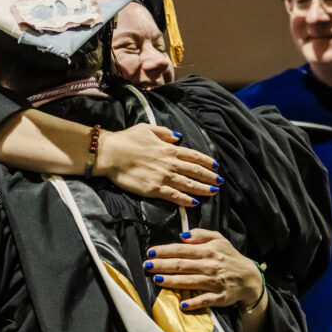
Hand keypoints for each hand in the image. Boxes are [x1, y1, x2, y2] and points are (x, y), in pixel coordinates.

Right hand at [95, 123, 220, 205]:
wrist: (110, 153)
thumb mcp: (147, 128)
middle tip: (220, 182)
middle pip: (195, 171)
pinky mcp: (154, 189)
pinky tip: (195, 203)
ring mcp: (163, 177)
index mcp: (168, 149)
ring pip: (188, 184)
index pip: (193, 156)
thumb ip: (164, 133)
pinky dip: (186, 200)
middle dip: (209, 177)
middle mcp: (169, 163)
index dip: (206, 161)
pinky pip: (174, 196)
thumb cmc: (126, 139)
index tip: (216, 166)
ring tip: (214, 192)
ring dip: (203, 188)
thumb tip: (177, 137)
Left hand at [143, 229, 261, 309]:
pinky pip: (205, 300)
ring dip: (172, 281)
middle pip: (182, 265)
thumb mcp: (219, 239)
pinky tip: (182, 304)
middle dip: (163, 265)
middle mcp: (210, 266)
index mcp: (208, 251)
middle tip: (147, 266)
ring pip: (190, 282)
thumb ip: (201, 234)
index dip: (165, 251)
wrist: (250, 278)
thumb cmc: (230, 257)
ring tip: (157, 280)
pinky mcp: (220, 297)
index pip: (182, 250)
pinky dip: (194, 303)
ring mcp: (215, 282)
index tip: (150, 252)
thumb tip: (182, 235)